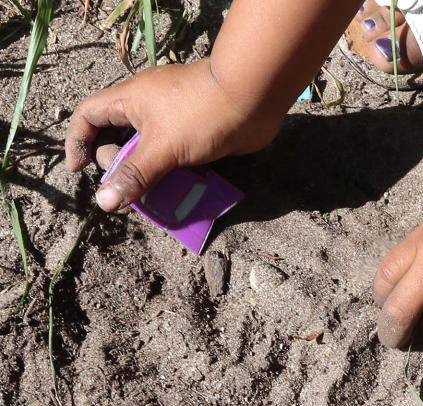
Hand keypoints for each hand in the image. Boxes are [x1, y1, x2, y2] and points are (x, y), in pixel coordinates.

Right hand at [65, 59, 282, 210]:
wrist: (255, 98)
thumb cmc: (203, 115)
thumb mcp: (162, 148)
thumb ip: (134, 175)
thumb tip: (105, 201)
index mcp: (130, 99)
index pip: (89, 115)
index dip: (79, 141)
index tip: (80, 169)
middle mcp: (149, 106)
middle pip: (117, 135)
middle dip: (116, 163)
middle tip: (125, 187)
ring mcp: (175, 119)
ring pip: (148, 148)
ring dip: (145, 172)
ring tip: (145, 199)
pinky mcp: (198, 132)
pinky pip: (175, 154)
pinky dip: (171, 173)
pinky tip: (174, 194)